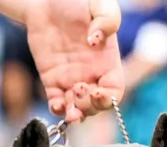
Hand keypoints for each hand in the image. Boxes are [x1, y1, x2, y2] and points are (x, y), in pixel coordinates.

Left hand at [24, 0, 124, 122]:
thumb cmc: (79, 0)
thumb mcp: (100, 3)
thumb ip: (107, 19)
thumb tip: (96, 41)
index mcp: (107, 62)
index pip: (114, 91)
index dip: (109, 99)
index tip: (98, 92)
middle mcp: (91, 75)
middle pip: (96, 106)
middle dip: (90, 107)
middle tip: (78, 89)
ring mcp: (71, 79)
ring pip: (77, 109)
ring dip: (75, 115)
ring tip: (69, 110)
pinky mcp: (51, 79)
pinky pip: (56, 102)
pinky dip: (57, 110)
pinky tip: (56, 105)